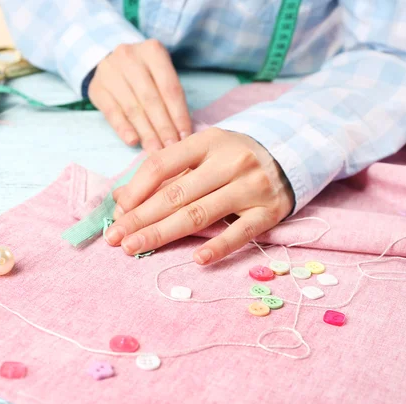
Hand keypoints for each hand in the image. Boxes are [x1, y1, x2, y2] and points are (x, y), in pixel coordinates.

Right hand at [88, 39, 191, 150]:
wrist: (109, 61)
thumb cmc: (143, 72)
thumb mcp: (159, 72)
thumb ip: (170, 96)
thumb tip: (183, 132)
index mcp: (152, 51)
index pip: (170, 88)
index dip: (179, 115)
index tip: (185, 137)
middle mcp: (130, 57)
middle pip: (151, 99)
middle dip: (163, 127)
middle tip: (171, 148)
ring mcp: (110, 71)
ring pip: (132, 107)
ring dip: (146, 133)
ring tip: (155, 150)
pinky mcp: (97, 87)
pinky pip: (112, 112)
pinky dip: (123, 128)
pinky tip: (133, 141)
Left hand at [104, 128, 294, 264]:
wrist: (290, 155)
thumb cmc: (234, 158)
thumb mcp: (202, 154)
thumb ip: (165, 174)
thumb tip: (120, 198)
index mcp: (208, 141)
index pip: (163, 164)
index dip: (136, 189)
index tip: (117, 211)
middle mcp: (230, 161)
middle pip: (176, 194)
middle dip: (140, 218)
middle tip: (115, 238)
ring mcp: (251, 186)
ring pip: (200, 214)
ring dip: (163, 233)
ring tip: (135, 248)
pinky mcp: (268, 211)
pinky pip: (240, 233)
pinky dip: (218, 246)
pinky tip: (196, 259)